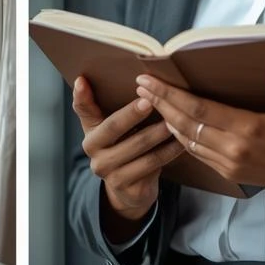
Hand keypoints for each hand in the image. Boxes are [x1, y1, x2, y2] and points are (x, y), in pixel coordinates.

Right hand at [72, 76, 184, 233]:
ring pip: (138, 147)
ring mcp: (108, 172)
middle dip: (133, 112)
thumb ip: (109, 106)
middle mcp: (93, 152)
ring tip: (176, 118)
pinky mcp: (126, 187)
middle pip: (113, 126)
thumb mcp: (115, 129)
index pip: (82, 109)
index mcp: (91, 132)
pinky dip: (169, 150)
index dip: (82, 95)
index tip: (83, 79)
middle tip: (151, 99)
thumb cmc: (126, 146)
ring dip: (159, 132)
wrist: (131, 188)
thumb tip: (113, 76)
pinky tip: (182, 140)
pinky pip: (152, 164)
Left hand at [135, 62, 264, 209]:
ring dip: (166, 121)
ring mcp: (229, 163)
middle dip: (160, 104)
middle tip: (140, 86)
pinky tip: (171, 125)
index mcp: (248, 130)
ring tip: (150, 102)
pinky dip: (180, 138)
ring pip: (187, 141)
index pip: (200, 110)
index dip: (172, 95)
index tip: (152, 81)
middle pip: (185, 125)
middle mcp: (233, 149)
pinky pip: (197, 153)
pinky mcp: (228, 171)